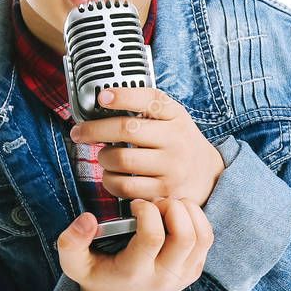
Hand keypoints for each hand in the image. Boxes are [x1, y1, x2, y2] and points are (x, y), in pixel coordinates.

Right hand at [56, 196, 214, 290]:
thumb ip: (71, 241)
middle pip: (185, 236)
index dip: (147, 211)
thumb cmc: (96, 277)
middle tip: (156, 203)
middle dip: (172, 208)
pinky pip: (207, 239)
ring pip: (202, 236)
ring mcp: (183, 276)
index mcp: (134, 274)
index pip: (153, 237)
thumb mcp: (73, 263)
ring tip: (168, 206)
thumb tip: (88, 218)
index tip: (135, 204)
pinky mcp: (194, 271)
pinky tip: (177, 215)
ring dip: (188, 212)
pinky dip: (197, 220)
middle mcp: (163, 278)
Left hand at [69, 87, 225, 207]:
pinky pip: (124, 187)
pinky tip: (112, 176)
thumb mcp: (172, 118)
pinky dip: (109, 181)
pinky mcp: (163, 193)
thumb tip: (103, 101)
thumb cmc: (180, 142)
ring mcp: (171, 169)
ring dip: (102, 158)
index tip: (102, 97)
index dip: (122, 96)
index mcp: (176, 116)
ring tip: (104, 157)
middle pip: (126, 130)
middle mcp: (176, 140)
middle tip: (80, 132)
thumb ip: (145, 108)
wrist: (210, 176)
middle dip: (94, 130)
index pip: (149, 99)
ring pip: (121, 160)